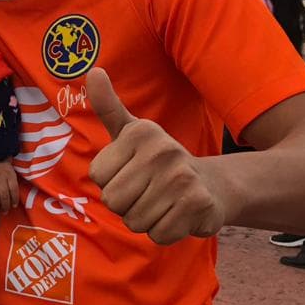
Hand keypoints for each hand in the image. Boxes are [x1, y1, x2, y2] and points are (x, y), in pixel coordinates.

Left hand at [86, 69, 227, 243]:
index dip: (111, 182)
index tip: (132, 173)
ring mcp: (181, 177)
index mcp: (139, 132)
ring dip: (145, 219)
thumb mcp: (131, 131)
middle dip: (126, 204)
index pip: (97, 177)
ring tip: (162, 202)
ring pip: (134, 221)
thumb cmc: (158, 161)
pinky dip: (164, 232)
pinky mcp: (197, 204)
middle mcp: (161, 150)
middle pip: (113, 200)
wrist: (213, 185)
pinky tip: (177, 215)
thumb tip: (91, 70)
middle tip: (147, 191)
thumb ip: (108, 105)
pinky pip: (158, 234)